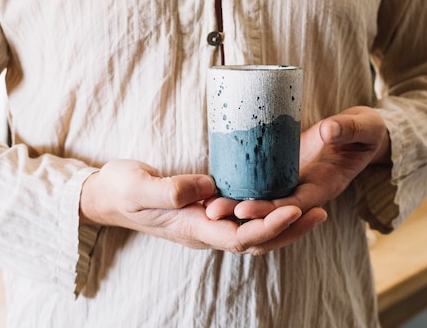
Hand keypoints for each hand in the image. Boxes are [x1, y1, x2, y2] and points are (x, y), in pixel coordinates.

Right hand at [79, 160, 326, 254]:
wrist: (106, 196)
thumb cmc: (120, 190)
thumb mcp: (138, 186)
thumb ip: (168, 189)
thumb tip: (206, 187)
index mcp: (191, 228)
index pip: (239, 237)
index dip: (269, 226)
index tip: (295, 210)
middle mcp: (204, 230)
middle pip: (255, 240)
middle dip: (288, 229)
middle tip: (319, 211)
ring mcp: (206, 222)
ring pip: (252, 232)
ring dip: (283, 224)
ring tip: (312, 209)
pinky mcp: (207, 210)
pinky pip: (242, 218)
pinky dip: (266, 213)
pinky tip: (281, 199)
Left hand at [206, 106, 390, 219]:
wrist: (363, 134)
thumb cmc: (366, 132)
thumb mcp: (364, 127)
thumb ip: (348, 129)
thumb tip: (329, 130)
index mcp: (325, 186)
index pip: (294, 205)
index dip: (269, 210)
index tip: (244, 208)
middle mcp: (306, 190)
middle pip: (272, 209)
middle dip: (242, 212)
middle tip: (211, 211)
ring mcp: (294, 182)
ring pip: (263, 199)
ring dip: (236, 203)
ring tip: (206, 202)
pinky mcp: (284, 171)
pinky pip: (262, 183)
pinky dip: (242, 186)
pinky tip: (217, 183)